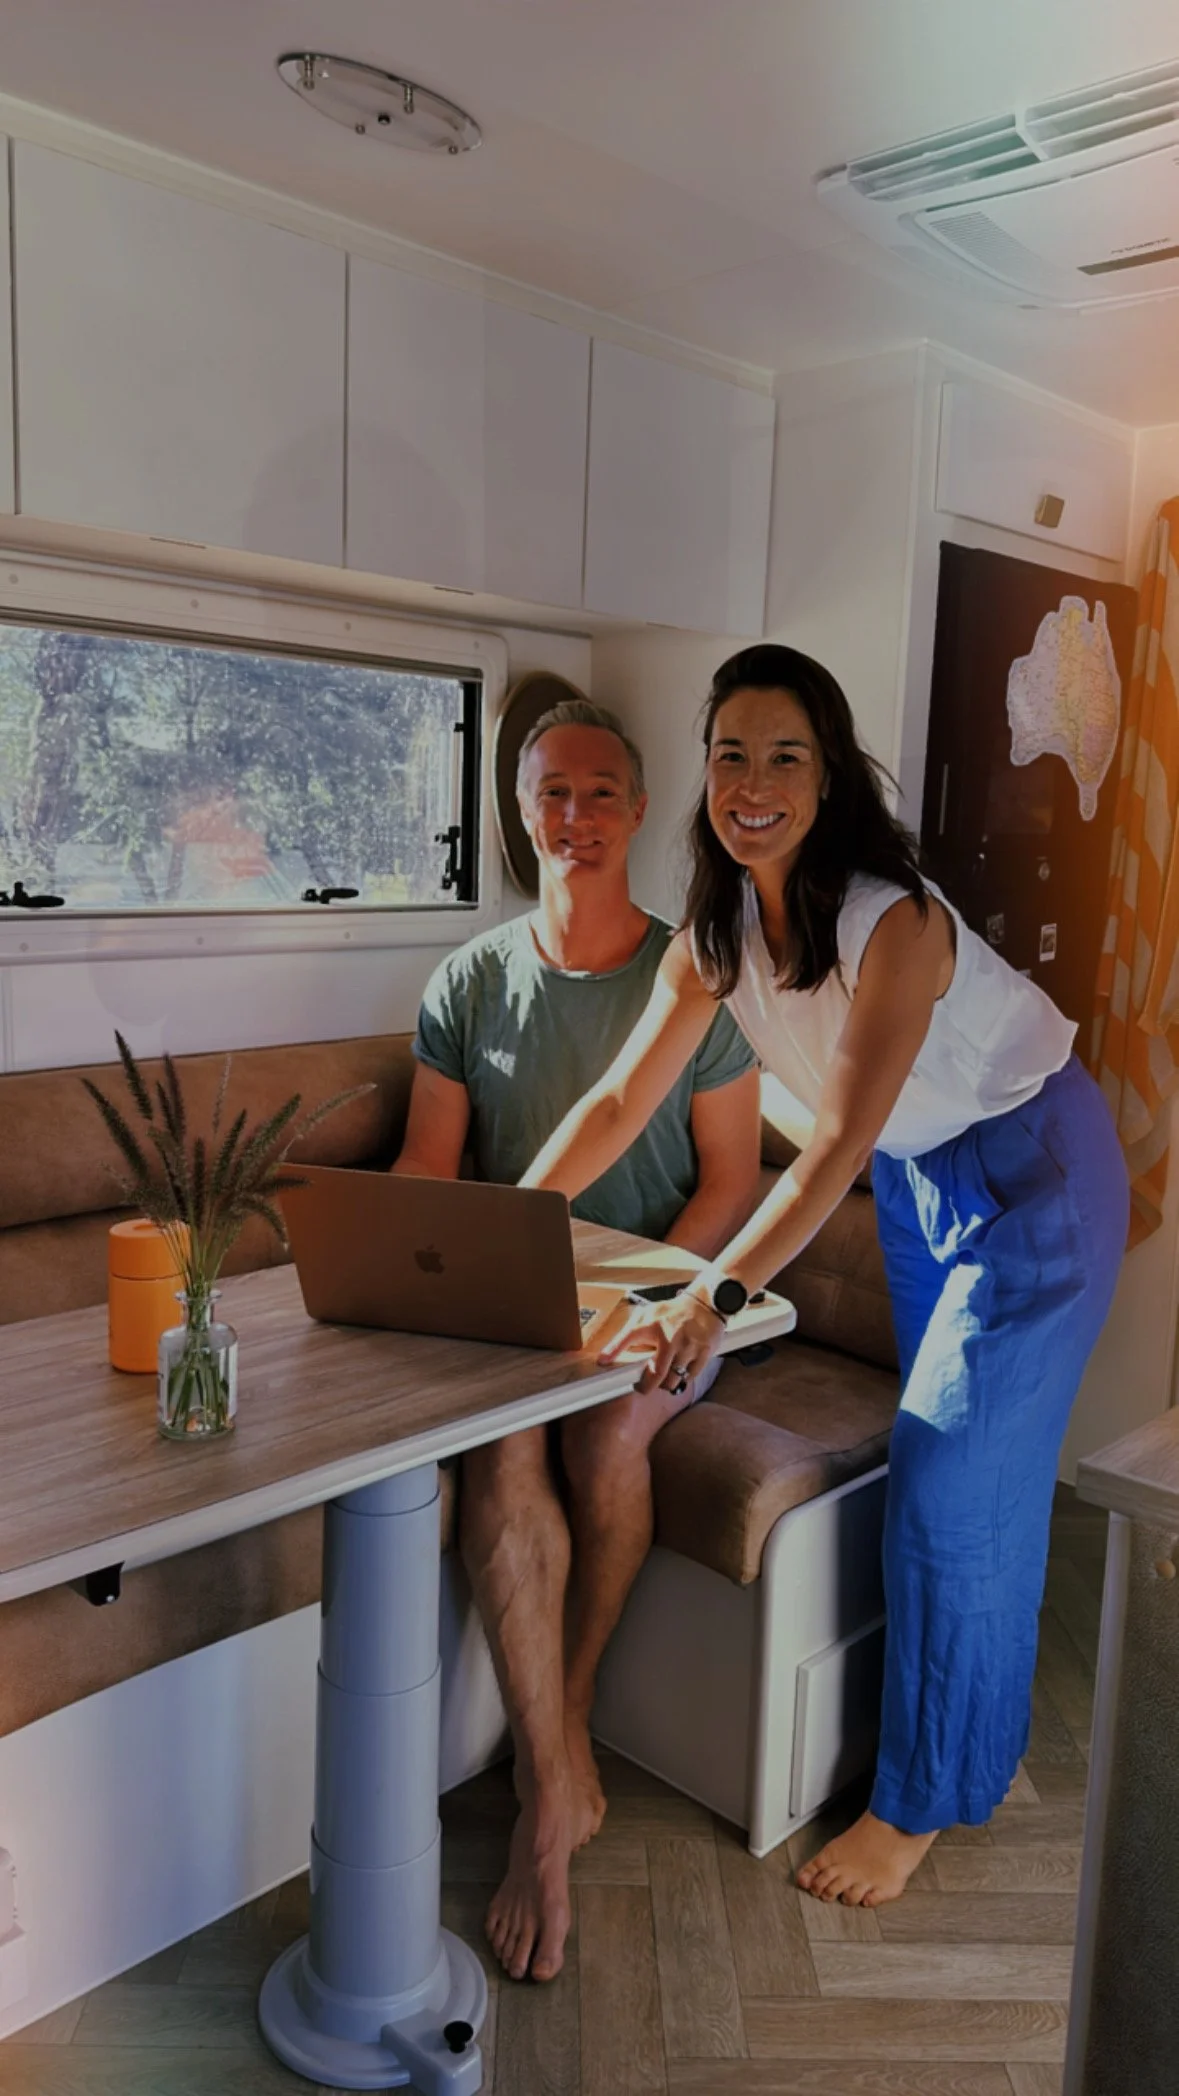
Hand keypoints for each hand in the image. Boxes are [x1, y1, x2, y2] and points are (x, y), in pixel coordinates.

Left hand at [599, 1289, 722, 1394]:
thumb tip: (605, 1358)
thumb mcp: (646, 1316)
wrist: (705, 1304)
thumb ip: (627, 1336)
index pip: (628, 1336)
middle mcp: (670, 1336)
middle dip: (647, 1386)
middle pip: (656, 1373)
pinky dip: (683, 1378)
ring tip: (662, 1378)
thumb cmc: (672, 1313)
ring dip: (666, 1383)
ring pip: (673, 1379)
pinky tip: (679, 1369)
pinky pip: (689, 1376)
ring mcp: (688, 1346)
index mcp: (652, 1324)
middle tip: (642, 1387)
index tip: (603, 1362)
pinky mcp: (704, 1352)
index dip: (614, 1349)